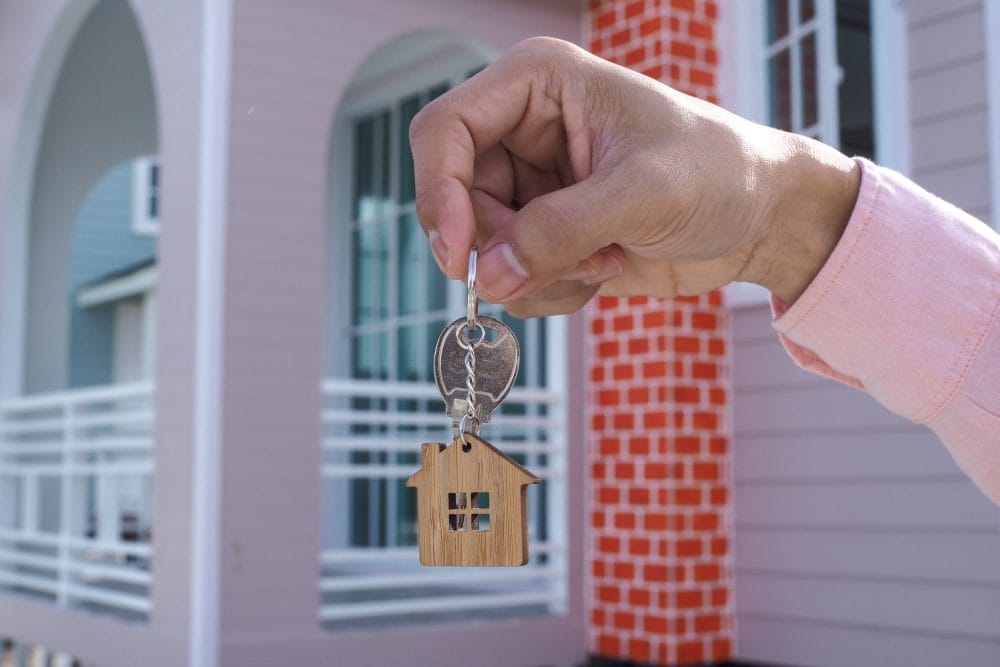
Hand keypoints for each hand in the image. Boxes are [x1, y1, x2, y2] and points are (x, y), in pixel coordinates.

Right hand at [409, 37, 860, 315]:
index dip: (440, 194)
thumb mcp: (644, 192)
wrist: (759, 217)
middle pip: (456, 200)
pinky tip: (603, 269)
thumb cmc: (719, 172)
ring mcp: (530, 185)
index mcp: (536, 84)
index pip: (443, 132)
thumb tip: (489, 277)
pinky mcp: (544, 232)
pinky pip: (510, 278)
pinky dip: (549, 289)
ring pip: (482, 249)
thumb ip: (561, 230)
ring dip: (537, 273)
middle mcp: (522, 130)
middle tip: (574, 261)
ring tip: (603, 259)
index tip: (462, 257)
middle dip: (507, 246)